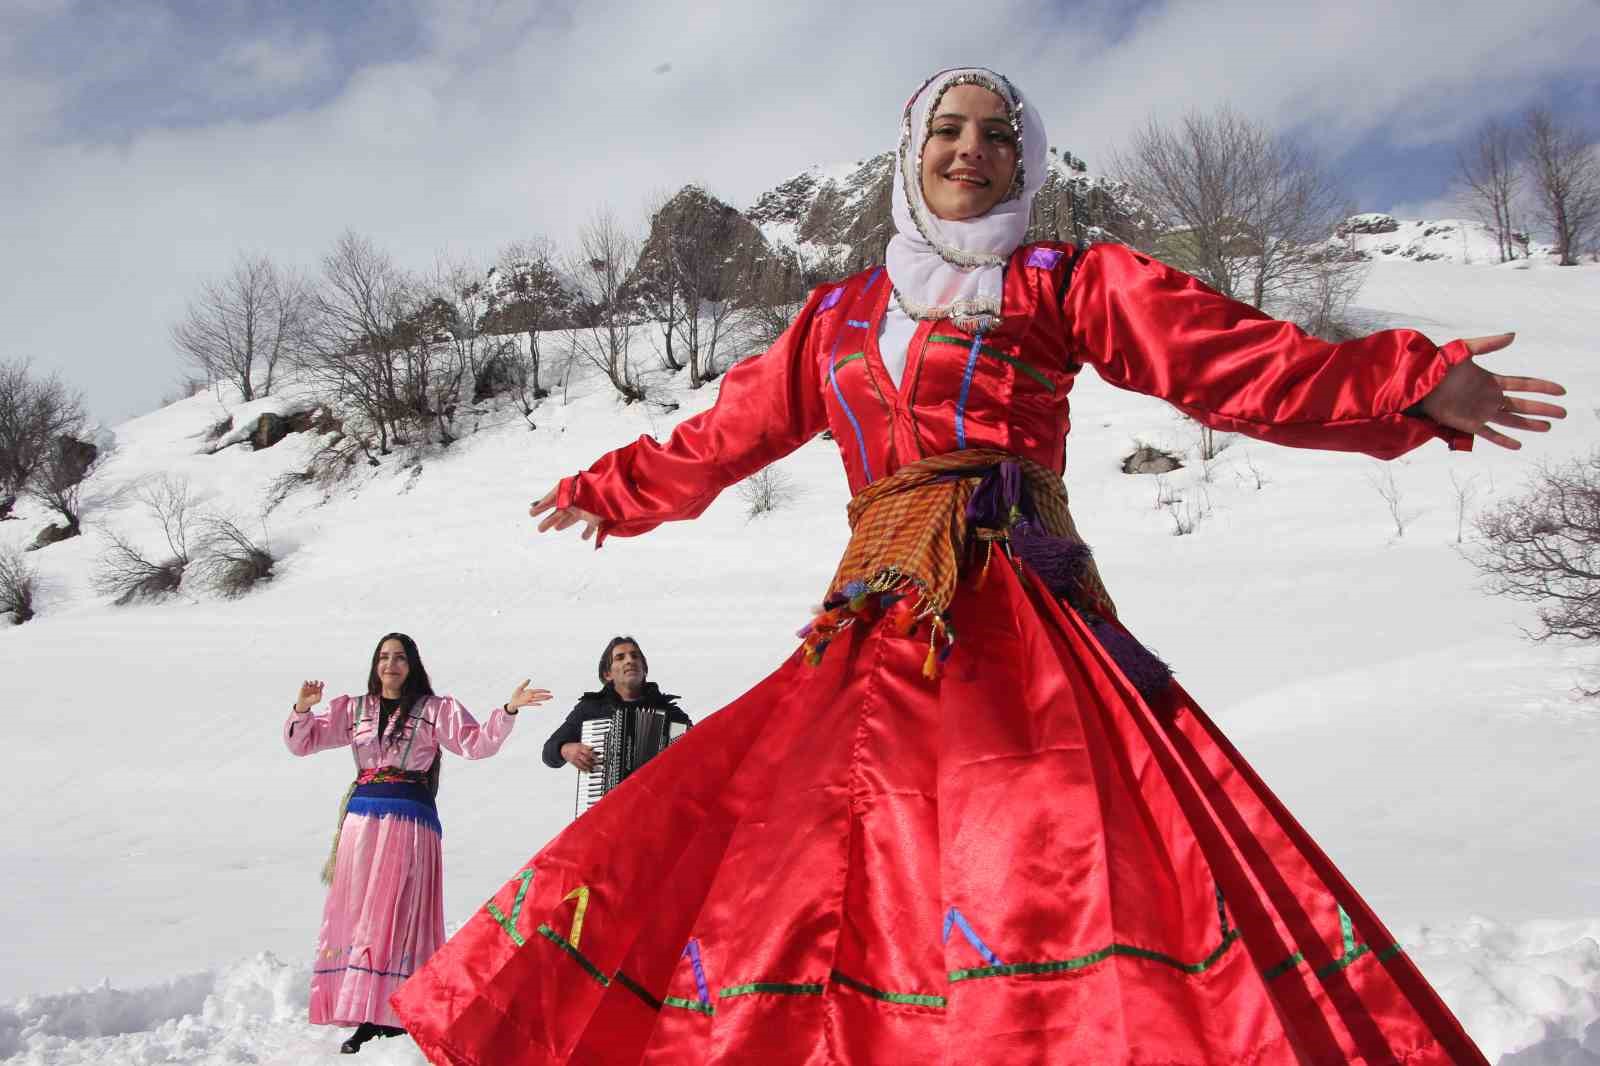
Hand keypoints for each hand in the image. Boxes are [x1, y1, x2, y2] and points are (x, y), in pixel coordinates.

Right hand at [295, 680, 323, 712]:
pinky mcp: (303, 687)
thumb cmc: (312, 702)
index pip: (321, 684)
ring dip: (311, 682)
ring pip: (310, 681)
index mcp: (318, 690)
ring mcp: (308, 687)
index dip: (321, 683)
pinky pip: (305, 682)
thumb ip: (320, 694)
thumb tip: (321, 689)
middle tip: (315, 685)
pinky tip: (306, 686)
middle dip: (316, 681)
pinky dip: (306, 682)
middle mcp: (313, 688)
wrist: (304, 703)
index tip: (321, 684)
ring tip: (310, 686)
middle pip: (316, 681)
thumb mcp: (318, 699)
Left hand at [508, 680, 552, 710]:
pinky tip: (540, 704)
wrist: (512, 701)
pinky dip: (536, 704)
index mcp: (530, 692)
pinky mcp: (526, 703)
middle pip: (540, 696)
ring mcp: (529, 700)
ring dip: (543, 699)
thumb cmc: (516, 694)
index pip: (538, 691)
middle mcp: (530, 696)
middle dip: (546, 696)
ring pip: (537, 699)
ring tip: (549, 699)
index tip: (549, 691)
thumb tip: (529, 679)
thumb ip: (524, 684)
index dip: (543, 691)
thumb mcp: (519, 688)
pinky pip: (531, 704)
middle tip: (552, 696)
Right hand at [529, 485, 602, 540]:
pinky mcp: (596, 518)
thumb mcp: (559, 494)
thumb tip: (533, 508)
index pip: (551, 502)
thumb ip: (546, 501)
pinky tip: (583, 538)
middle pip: (560, 513)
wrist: (601, 493)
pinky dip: (587, 533)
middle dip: (550, 520)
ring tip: (556, 529)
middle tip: (540, 529)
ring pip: (573, 518)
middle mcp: (575, 502)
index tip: (531, 513)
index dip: (542, 507)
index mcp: (566, 495)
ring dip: (564, 524)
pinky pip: (591, 527)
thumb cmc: (579, 490)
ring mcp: (585, 510)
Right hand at [561, 742, 597, 771]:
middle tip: (596, 764)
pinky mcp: (573, 763)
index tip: (597, 758)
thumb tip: (595, 751)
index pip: (588, 752)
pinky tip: (586, 771)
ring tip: (592, 769)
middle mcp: (577, 753)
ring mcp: (574, 758)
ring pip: (582, 764)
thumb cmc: (573, 746)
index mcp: (580, 748)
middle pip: (586, 759)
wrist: (563, 749)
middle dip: (592, 763)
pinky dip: (583, 770)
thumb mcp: (580, 744)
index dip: (594, 756)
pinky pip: (578, 767)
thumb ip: (587, 748)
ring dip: (588, 767)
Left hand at [1420, 333, 1566, 449]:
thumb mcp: (1464, 350)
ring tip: (1548, 427)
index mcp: (1491, 380)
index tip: (1560, 391)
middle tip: (1563, 413)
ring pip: (1511, 420)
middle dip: (1543, 408)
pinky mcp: (1468, 423)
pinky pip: (1490, 434)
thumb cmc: (1438, 364)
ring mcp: (1480, 411)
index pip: (1523, 384)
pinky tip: (1518, 444)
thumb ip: (1489, 344)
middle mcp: (1489, 397)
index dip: (1542, 387)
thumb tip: (1513, 335)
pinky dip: (1504, 440)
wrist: (1418, 383)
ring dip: (1529, 424)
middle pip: (1522, 405)